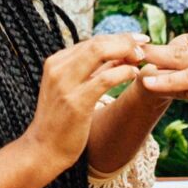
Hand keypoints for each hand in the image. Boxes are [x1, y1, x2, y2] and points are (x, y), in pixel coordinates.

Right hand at [22, 32, 151, 171]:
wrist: (43, 150)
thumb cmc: (61, 121)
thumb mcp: (72, 88)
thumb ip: (92, 71)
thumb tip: (120, 54)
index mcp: (56, 62)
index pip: (92, 41)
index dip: (118, 38)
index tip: (138, 40)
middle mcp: (58, 68)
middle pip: (97, 42)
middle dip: (124, 40)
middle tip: (145, 44)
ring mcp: (65, 84)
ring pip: (99, 52)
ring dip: (125, 51)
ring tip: (141, 58)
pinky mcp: (76, 102)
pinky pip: (105, 79)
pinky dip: (123, 72)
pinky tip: (134, 74)